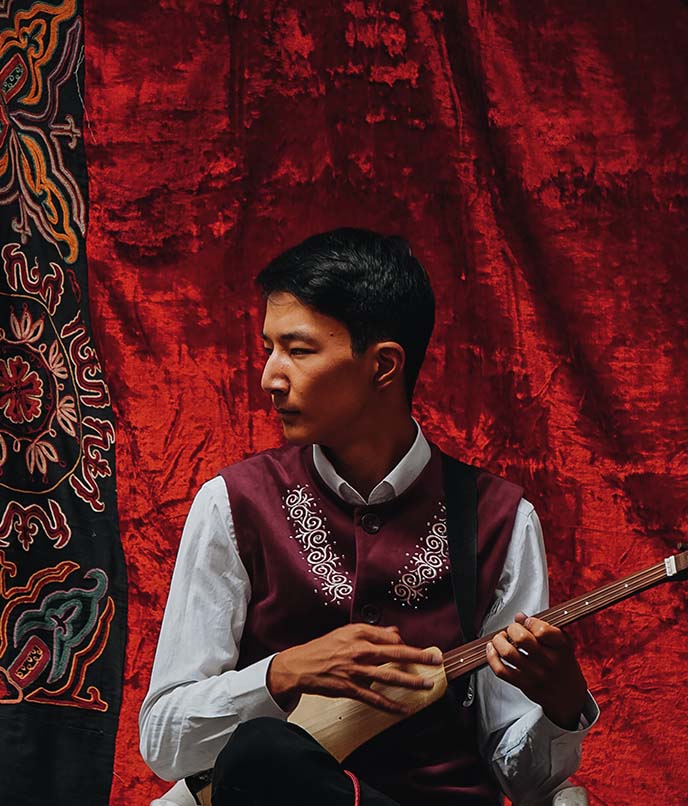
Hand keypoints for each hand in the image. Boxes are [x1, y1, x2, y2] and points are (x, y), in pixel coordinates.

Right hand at [267, 623, 442, 713]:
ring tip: (427, 685)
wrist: (300, 665)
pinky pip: (375, 698)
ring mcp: (355, 670)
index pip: (390, 637)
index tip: (420, 651)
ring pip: (389, 675)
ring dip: (411, 681)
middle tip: (436, 660)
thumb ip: (372, 633)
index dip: (406, 644)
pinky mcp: (350, 688)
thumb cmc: (323, 648)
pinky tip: (404, 709)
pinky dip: (390, 705)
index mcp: (359, 633)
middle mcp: (359, 650)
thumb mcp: (346, 633)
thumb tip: (394, 632)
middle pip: (395, 653)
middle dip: (419, 657)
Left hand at [486, 613, 587, 729]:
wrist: (569, 697)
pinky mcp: (524, 685)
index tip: (526, 622)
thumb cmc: (563, 665)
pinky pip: (501, 671)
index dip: (529, 622)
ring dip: (499, 641)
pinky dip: (492, 657)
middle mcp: (549, 661)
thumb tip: (520, 617)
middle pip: (522, 639)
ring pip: (508, 653)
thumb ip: (543, 628)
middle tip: (512, 630)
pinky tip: (493, 650)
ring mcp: (536, 674)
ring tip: (500, 638)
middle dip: (512, 629)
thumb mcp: (562, 644)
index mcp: (562, 647)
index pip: (542, 629)